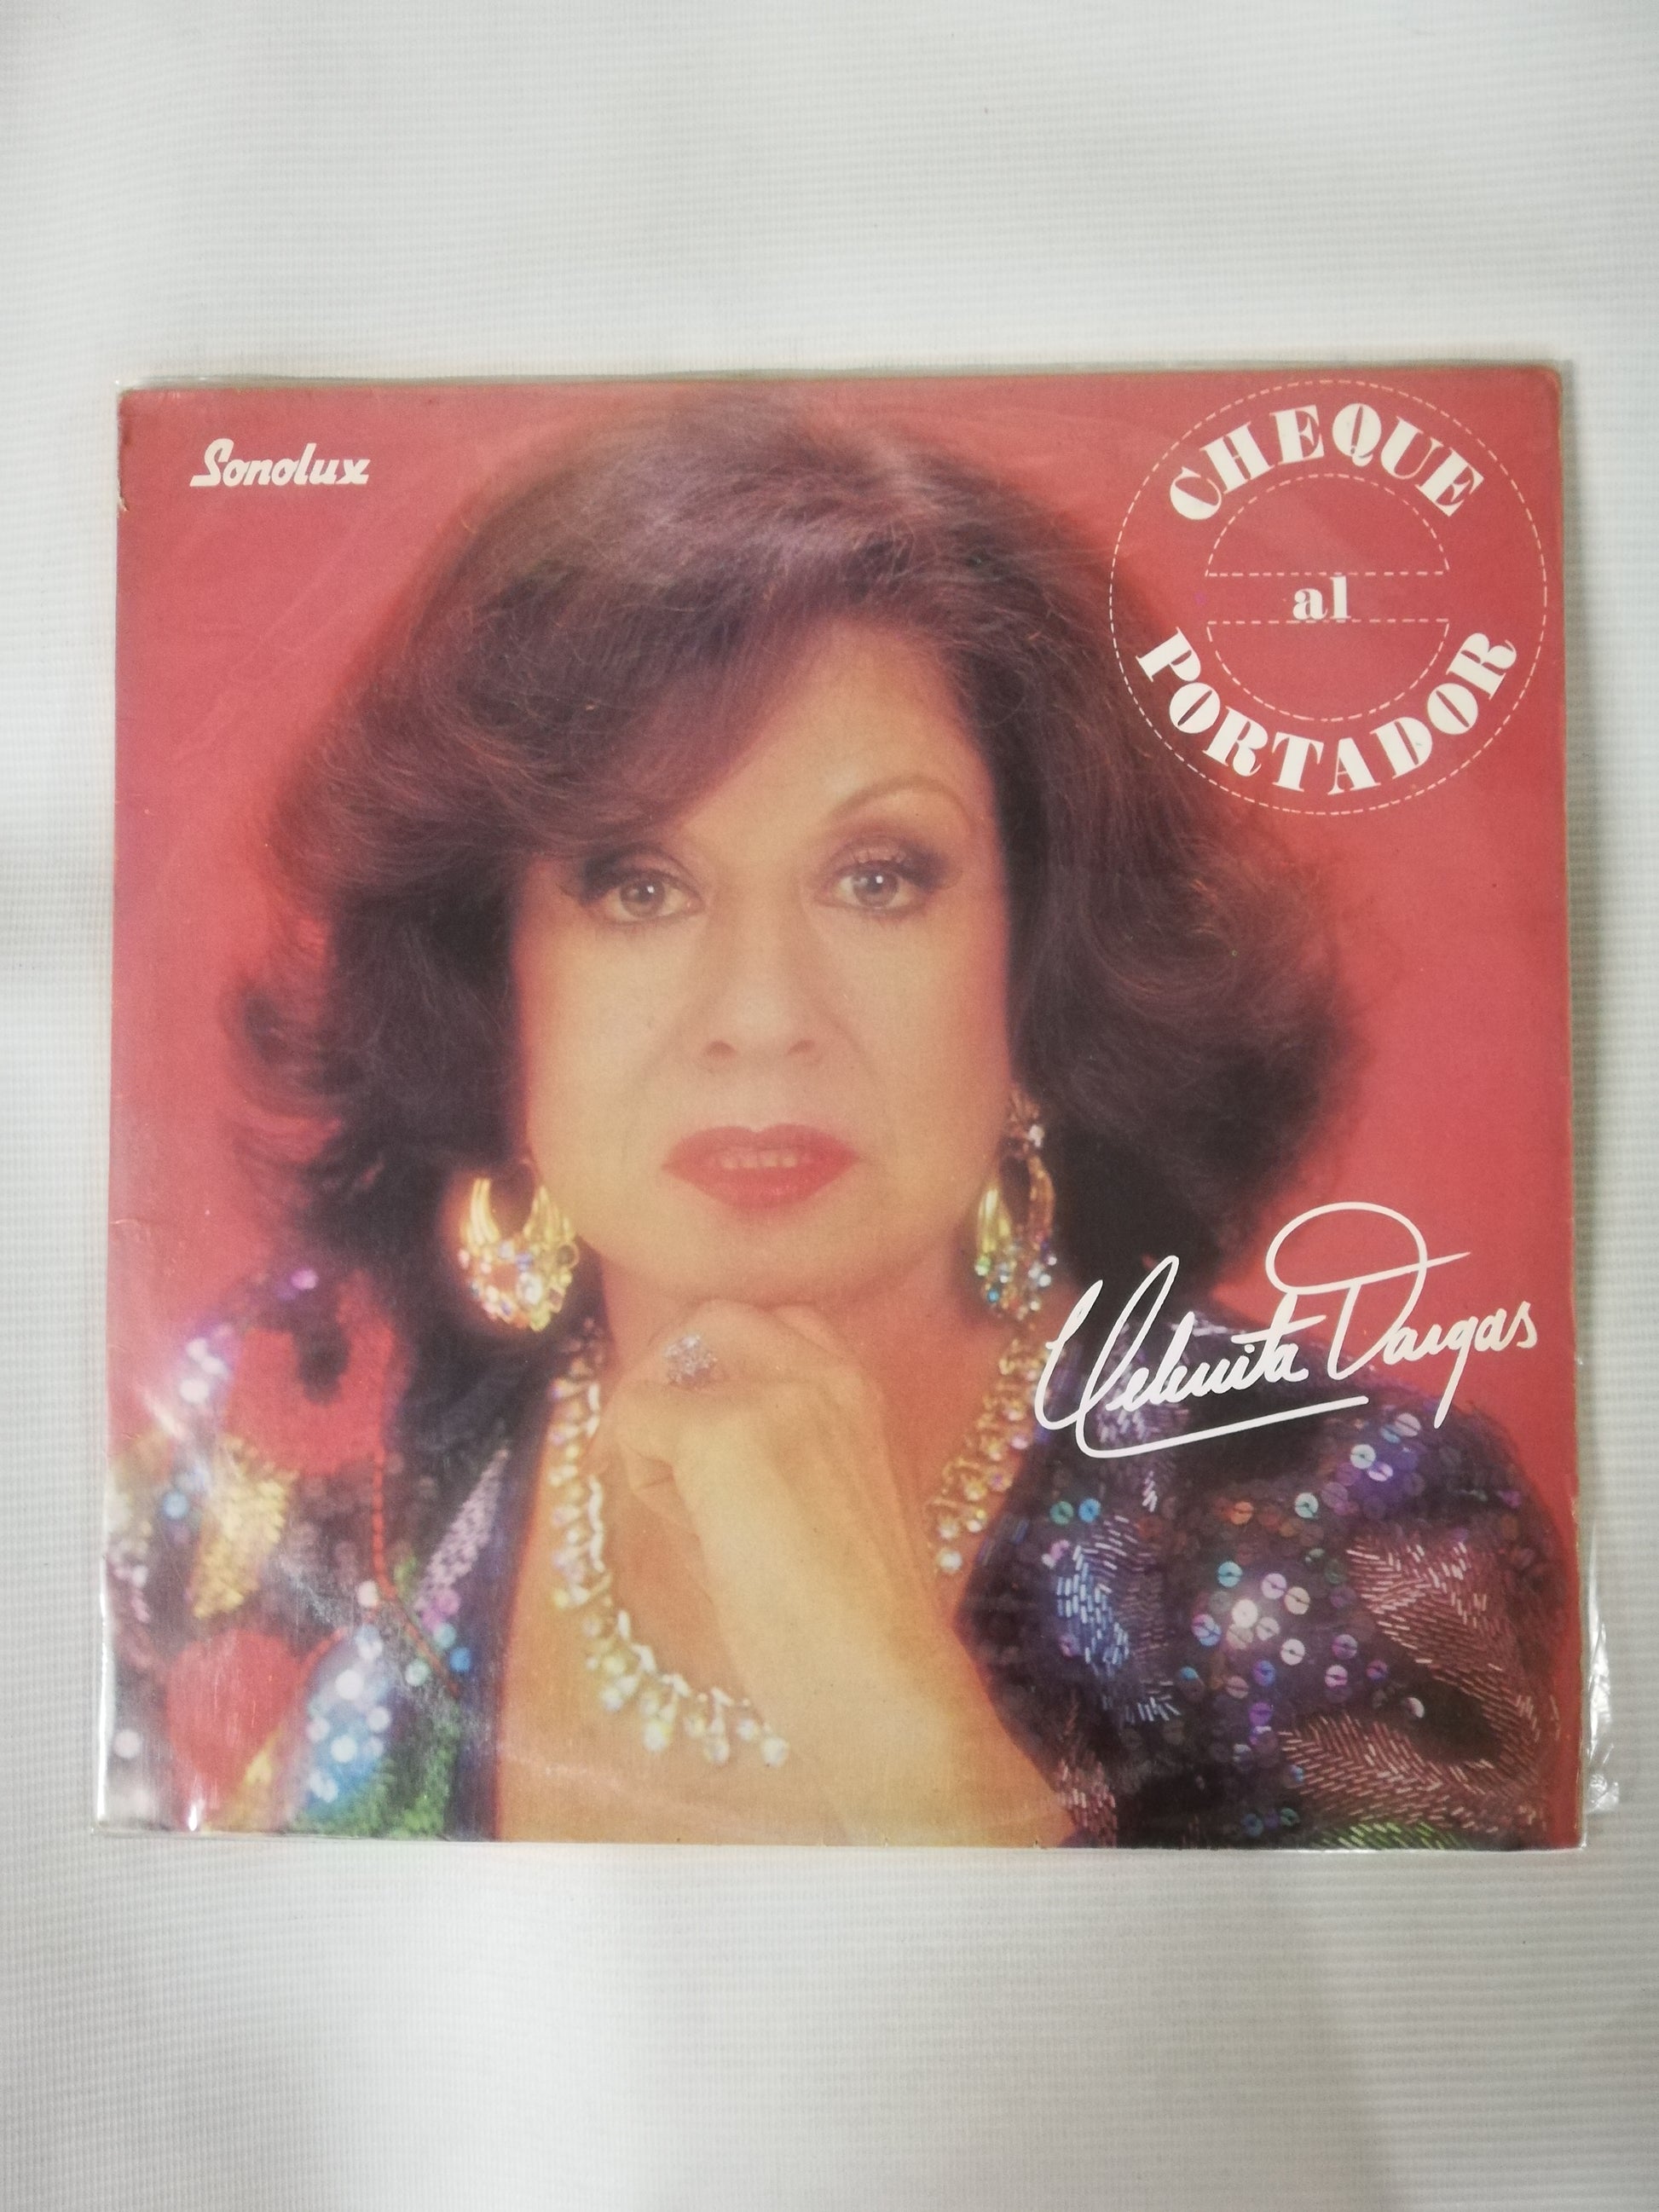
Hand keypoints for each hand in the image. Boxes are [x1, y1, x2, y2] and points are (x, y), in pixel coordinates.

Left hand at [596, 1301, 1068, 1843]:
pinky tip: (685, 1533)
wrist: (883, 1678)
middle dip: (674, 1377)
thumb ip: (791, 1453)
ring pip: (667, 1369)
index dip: (723, 1377)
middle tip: (665, 1456)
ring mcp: (776, 1395)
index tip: (710, 1447)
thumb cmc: (864, 1625)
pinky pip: (634, 1418)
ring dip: (656, 1429)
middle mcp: (828, 1373)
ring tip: (688, 1513)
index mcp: (866, 1392)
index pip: (776, 1328)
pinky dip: (638, 1472)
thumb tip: (693, 1445)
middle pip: (715, 1320)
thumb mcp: (846, 1505)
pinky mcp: (721, 1433)